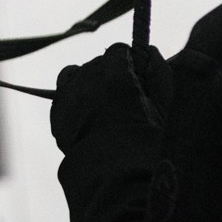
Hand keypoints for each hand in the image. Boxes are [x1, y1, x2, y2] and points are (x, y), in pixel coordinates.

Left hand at [52, 43, 170, 155]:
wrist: (115, 171)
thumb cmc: (145, 137)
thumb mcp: (164, 103)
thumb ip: (158, 71)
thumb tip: (149, 50)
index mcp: (115, 70)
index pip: (119, 50)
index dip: (129, 64)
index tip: (135, 79)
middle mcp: (87, 75)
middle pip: (97, 63)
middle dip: (109, 75)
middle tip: (122, 100)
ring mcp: (68, 92)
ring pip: (76, 75)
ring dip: (87, 83)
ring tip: (101, 106)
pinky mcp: (57, 111)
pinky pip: (63, 95)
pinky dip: (73, 100)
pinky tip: (86, 117)